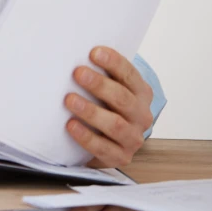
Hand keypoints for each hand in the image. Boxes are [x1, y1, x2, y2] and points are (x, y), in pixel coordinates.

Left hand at [64, 47, 153, 167]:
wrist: (109, 140)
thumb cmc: (105, 105)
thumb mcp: (108, 88)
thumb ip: (99, 73)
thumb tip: (72, 54)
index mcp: (141, 93)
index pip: (130, 75)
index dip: (114, 63)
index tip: (94, 53)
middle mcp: (141, 115)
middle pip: (123, 99)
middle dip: (100, 85)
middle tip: (78, 73)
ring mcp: (133, 138)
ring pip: (115, 124)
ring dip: (91, 111)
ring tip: (70, 100)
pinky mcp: (121, 157)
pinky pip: (104, 148)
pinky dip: (87, 137)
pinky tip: (71, 125)